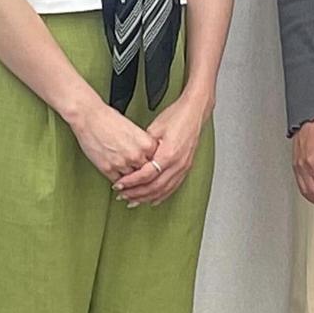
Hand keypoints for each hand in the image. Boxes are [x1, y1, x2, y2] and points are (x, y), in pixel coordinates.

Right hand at [71, 102, 161, 184]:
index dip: (154, 165)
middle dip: (144, 175)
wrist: (89, 118)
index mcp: (145, 144)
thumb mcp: (134, 130)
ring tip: (133, 182)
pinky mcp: (108, 169)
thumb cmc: (109, 119)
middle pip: (147, 173)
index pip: (157, 162)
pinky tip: (122, 182)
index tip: (153, 168)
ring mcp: (122, 163)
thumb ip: (143, 144)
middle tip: (144, 178)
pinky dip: (120, 183)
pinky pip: (119, 182)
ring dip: (133, 181)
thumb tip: (148, 155)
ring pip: (133, 180)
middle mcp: (136, 155)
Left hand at [114, 88, 209, 205]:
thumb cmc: (176, 116)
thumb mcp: (154, 129)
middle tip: (123, 195)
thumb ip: (144, 147)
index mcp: (168, 154)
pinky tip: (153, 200)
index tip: (119, 185)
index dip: (131, 182)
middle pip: (154, 187)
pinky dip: (161, 195)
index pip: (146, 175)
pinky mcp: (186, 167)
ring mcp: (183, 166)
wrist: (194, 112)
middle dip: (136, 193)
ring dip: (147, 197)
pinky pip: (173, 187)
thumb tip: (132, 158)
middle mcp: (177, 163)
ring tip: (134, 201)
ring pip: (164, 190)